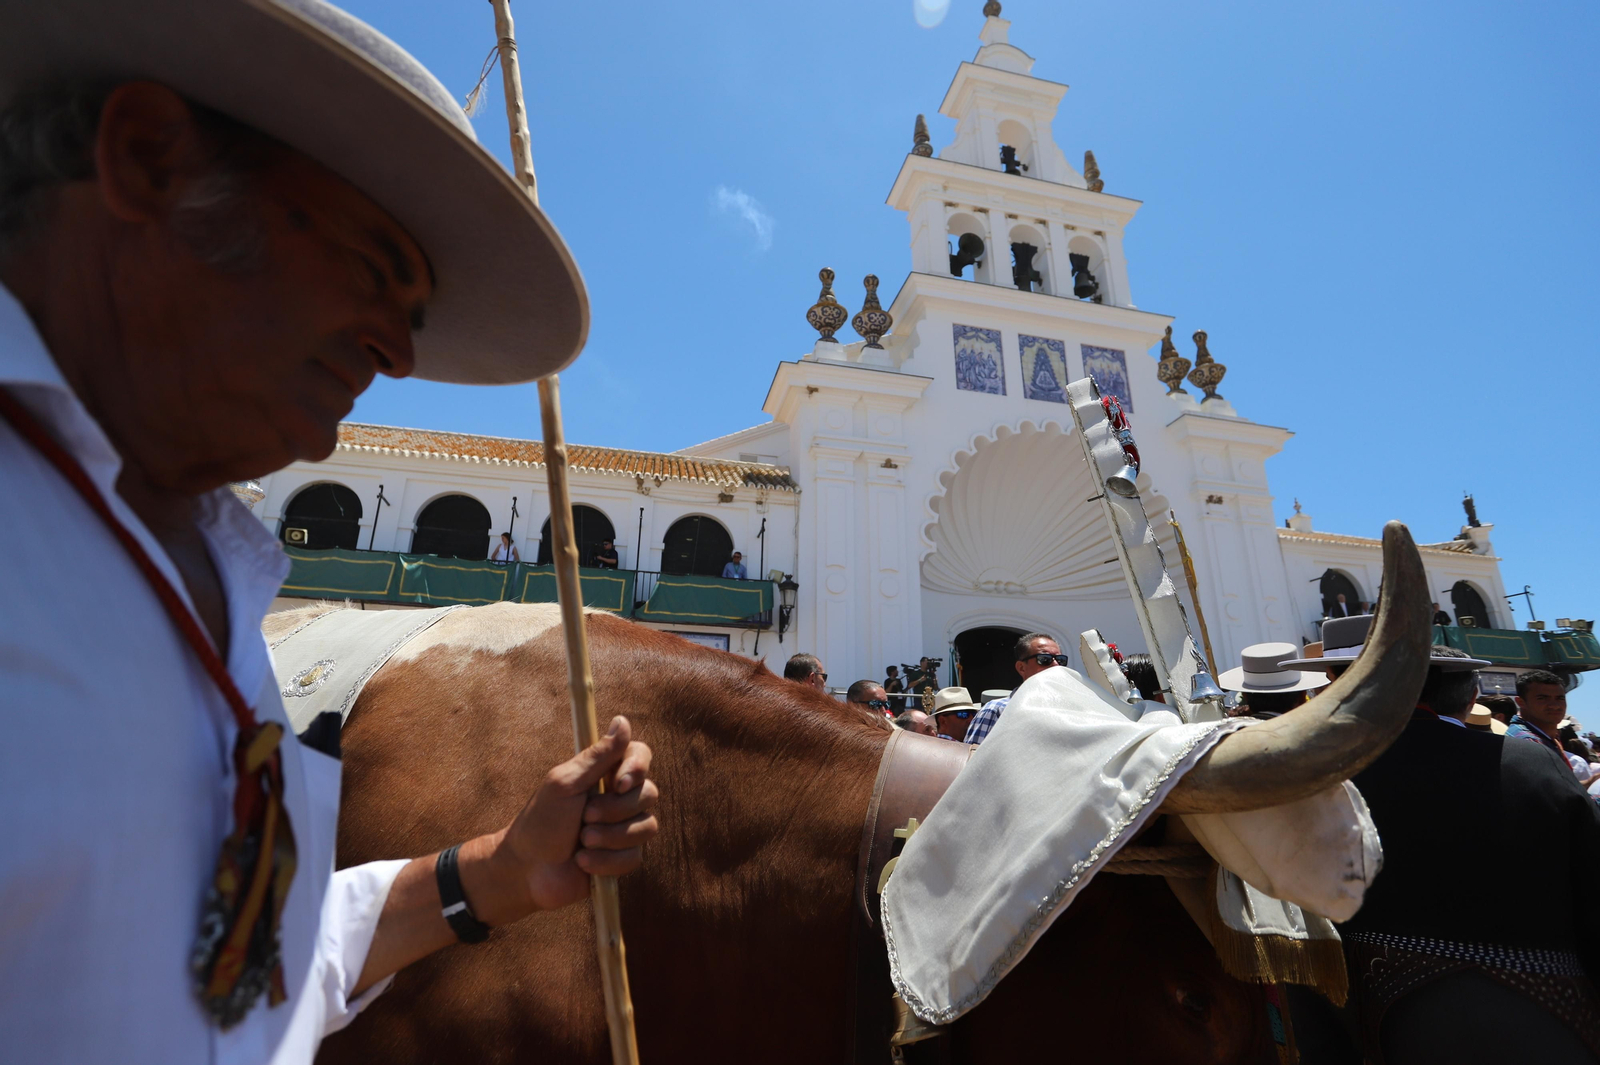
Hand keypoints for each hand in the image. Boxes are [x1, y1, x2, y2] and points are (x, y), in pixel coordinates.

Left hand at [462, 716, 658, 921]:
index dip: (637, 767)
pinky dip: (606, 860)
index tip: (618, 783)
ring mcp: (624, 828)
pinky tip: (583, 862)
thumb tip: (623, 720)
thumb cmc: (540, 821)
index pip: (640, 755)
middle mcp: (619, 798)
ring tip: (582, 842)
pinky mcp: (623, 857)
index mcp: (604, 773)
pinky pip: (635, 857)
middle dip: (615, 810)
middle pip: (649, 793)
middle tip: (584, 817)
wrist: (527, 870)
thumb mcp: (565, 784)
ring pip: (646, 827)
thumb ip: (597, 755)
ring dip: (610, 837)